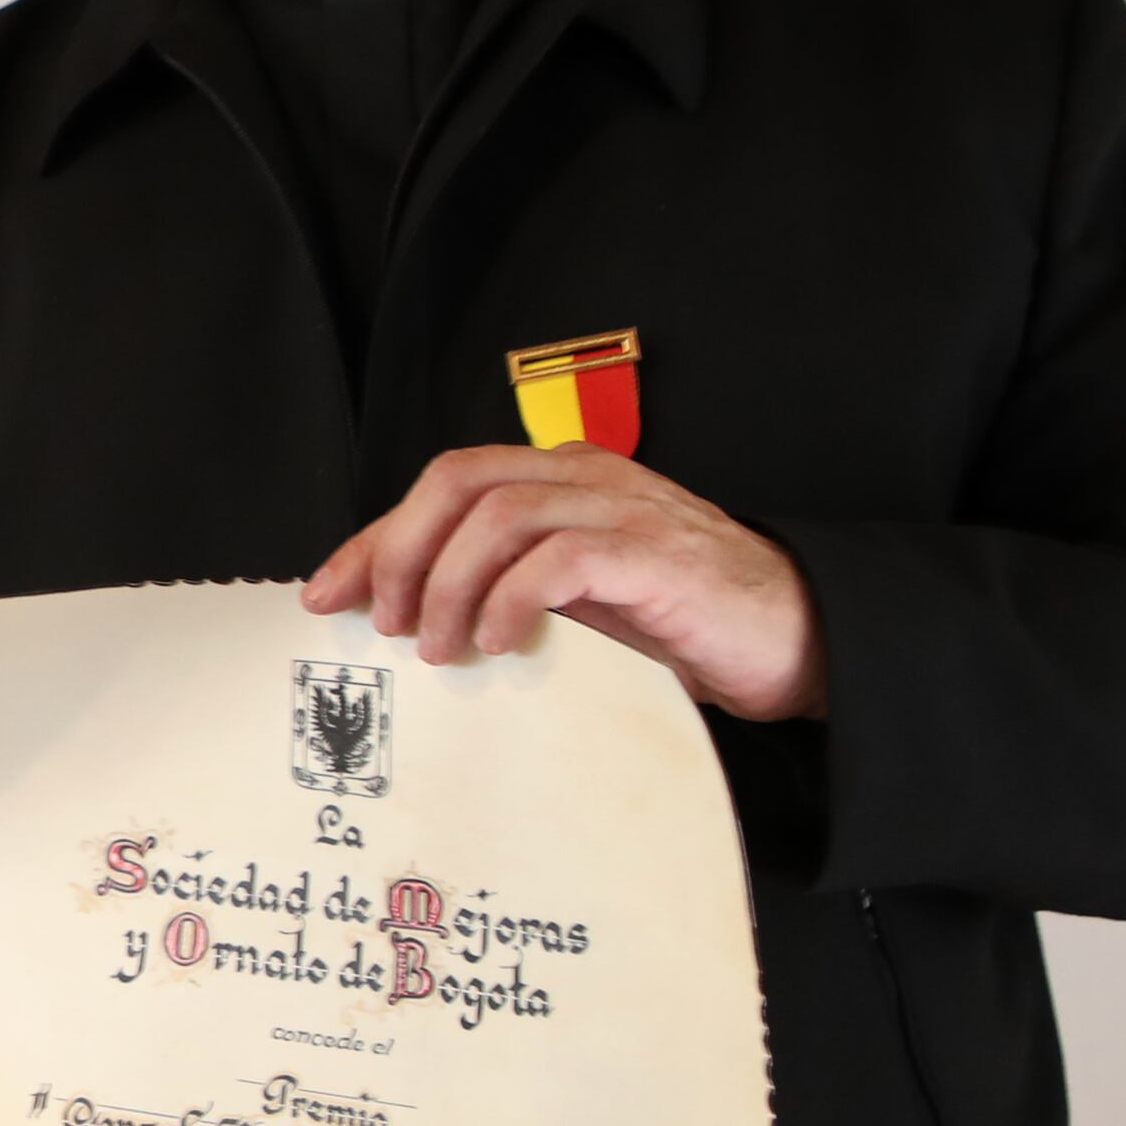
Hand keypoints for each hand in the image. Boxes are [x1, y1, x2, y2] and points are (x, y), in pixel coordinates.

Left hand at [305, 445, 826, 720]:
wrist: (797, 639)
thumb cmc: (682, 621)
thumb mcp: (575, 601)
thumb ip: (507, 588)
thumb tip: (408, 618)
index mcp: (562, 480)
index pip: (445, 485)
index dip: (376, 536)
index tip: (327, 593)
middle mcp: (588, 479)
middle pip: (459, 480)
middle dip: (401, 550)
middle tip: (386, 623)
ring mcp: (625, 510)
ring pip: (502, 513)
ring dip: (450, 583)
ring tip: (441, 646)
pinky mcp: (658, 556)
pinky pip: (564, 557)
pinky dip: (515, 597)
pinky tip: (500, 641)